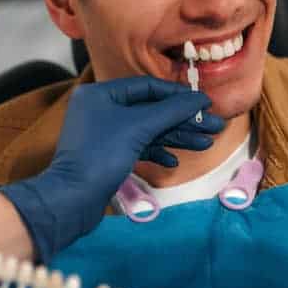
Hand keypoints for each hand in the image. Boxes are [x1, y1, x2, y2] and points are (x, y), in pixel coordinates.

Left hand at [0, 76, 223, 261]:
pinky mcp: (108, 156)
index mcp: (102, 94)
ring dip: (176, 137)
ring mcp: (105, 134)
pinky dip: (157, 152)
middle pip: (151, 110)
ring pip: (148, 131)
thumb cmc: (101, 156)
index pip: (148, 87)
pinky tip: (174, 162)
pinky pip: (139, 147)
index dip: (178, 95)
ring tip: (206, 144)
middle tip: (215, 127)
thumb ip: (171, 111)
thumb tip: (200, 98)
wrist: (72, 200)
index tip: (205, 103)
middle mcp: (102, 110)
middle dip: (183, 120)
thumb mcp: (139, 127)